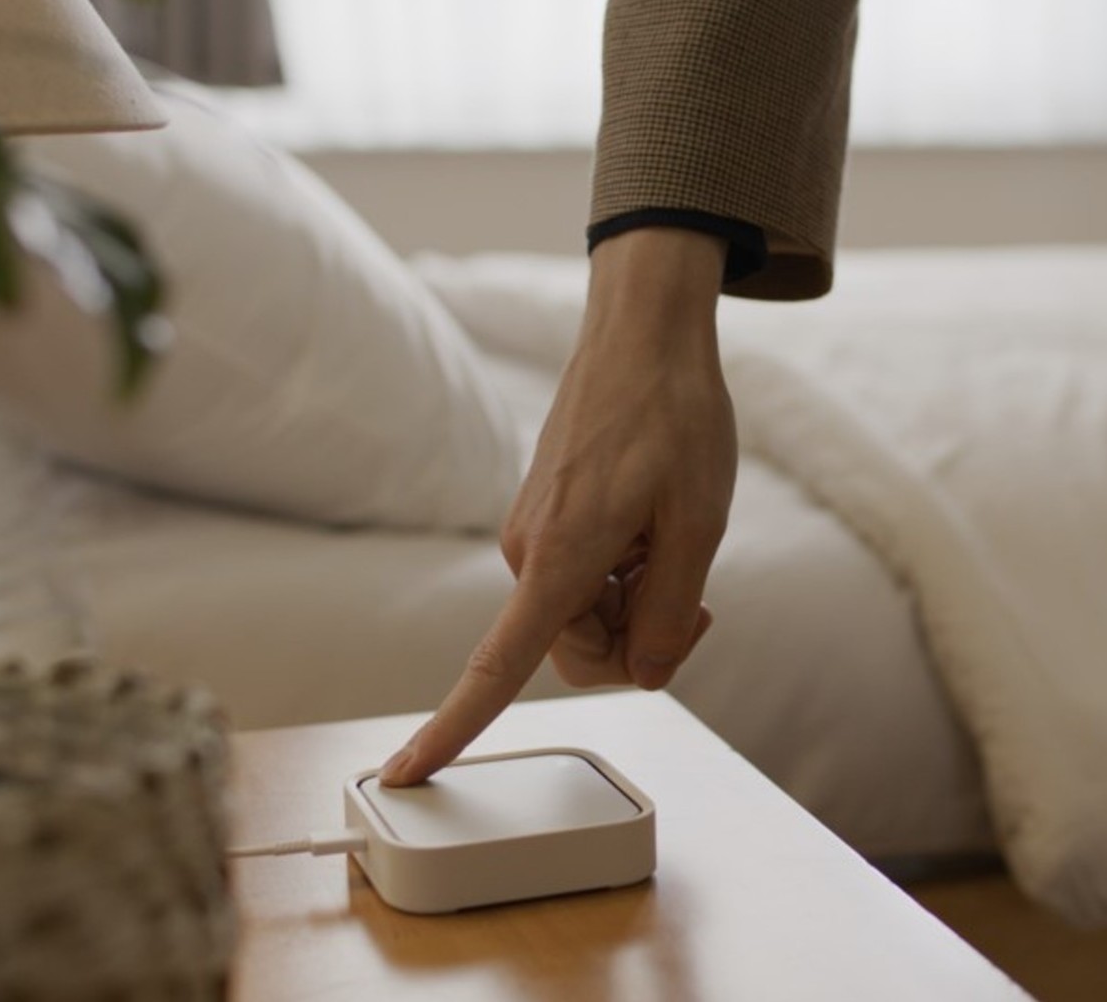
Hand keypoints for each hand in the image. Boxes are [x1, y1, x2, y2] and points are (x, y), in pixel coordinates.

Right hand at [380, 227, 736, 785]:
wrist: (643, 334)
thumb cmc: (673, 417)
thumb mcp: (698, 525)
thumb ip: (668, 615)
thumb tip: (644, 672)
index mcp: (559, 559)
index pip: (495, 666)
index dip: (452, 727)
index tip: (407, 772)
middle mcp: (530, 554)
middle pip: (575, 652)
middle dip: (637, 642)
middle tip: (696, 601)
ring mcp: (533, 534)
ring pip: (582, 615)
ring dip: (634, 601)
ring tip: (673, 541)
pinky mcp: (545, 518)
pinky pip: (580, 578)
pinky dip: (622, 573)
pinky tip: (652, 526)